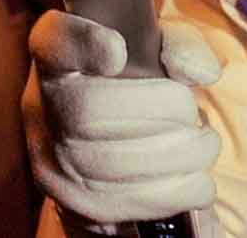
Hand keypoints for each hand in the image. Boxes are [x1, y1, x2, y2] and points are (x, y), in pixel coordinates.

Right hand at [25, 11, 221, 229]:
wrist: (100, 148)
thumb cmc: (133, 86)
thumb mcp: (155, 50)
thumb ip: (180, 46)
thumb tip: (202, 73)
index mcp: (58, 57)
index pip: (54, 42)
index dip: (82, 45)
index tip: (117, 50)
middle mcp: (42, 106)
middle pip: (91, 110)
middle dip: (162, 112)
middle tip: (193, 114)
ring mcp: (52, 161)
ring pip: (110, 163)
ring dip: (179, 155)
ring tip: (204, 145)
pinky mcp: (75, 204)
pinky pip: (126, 203)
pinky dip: (177, 191)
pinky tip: (196, 178)